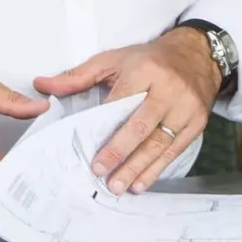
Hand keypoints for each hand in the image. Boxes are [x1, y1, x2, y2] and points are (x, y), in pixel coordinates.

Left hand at [34, 29, 220, 193]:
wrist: (197, 56)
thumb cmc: (151, 59)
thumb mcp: (115, 59)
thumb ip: (78, 75)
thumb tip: (43, 85)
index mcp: (145, 70)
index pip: (120, 102)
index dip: (104, 129)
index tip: (89, 150)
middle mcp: (169, 88)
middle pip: (141, 127)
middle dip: (119, 153)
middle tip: (100, 173)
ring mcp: (186, 107)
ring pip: (158, 143)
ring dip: (137, 168)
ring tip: (117, 186)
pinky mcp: (197, 123)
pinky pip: (175, 150)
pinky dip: (157, 169)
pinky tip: (141, 182)